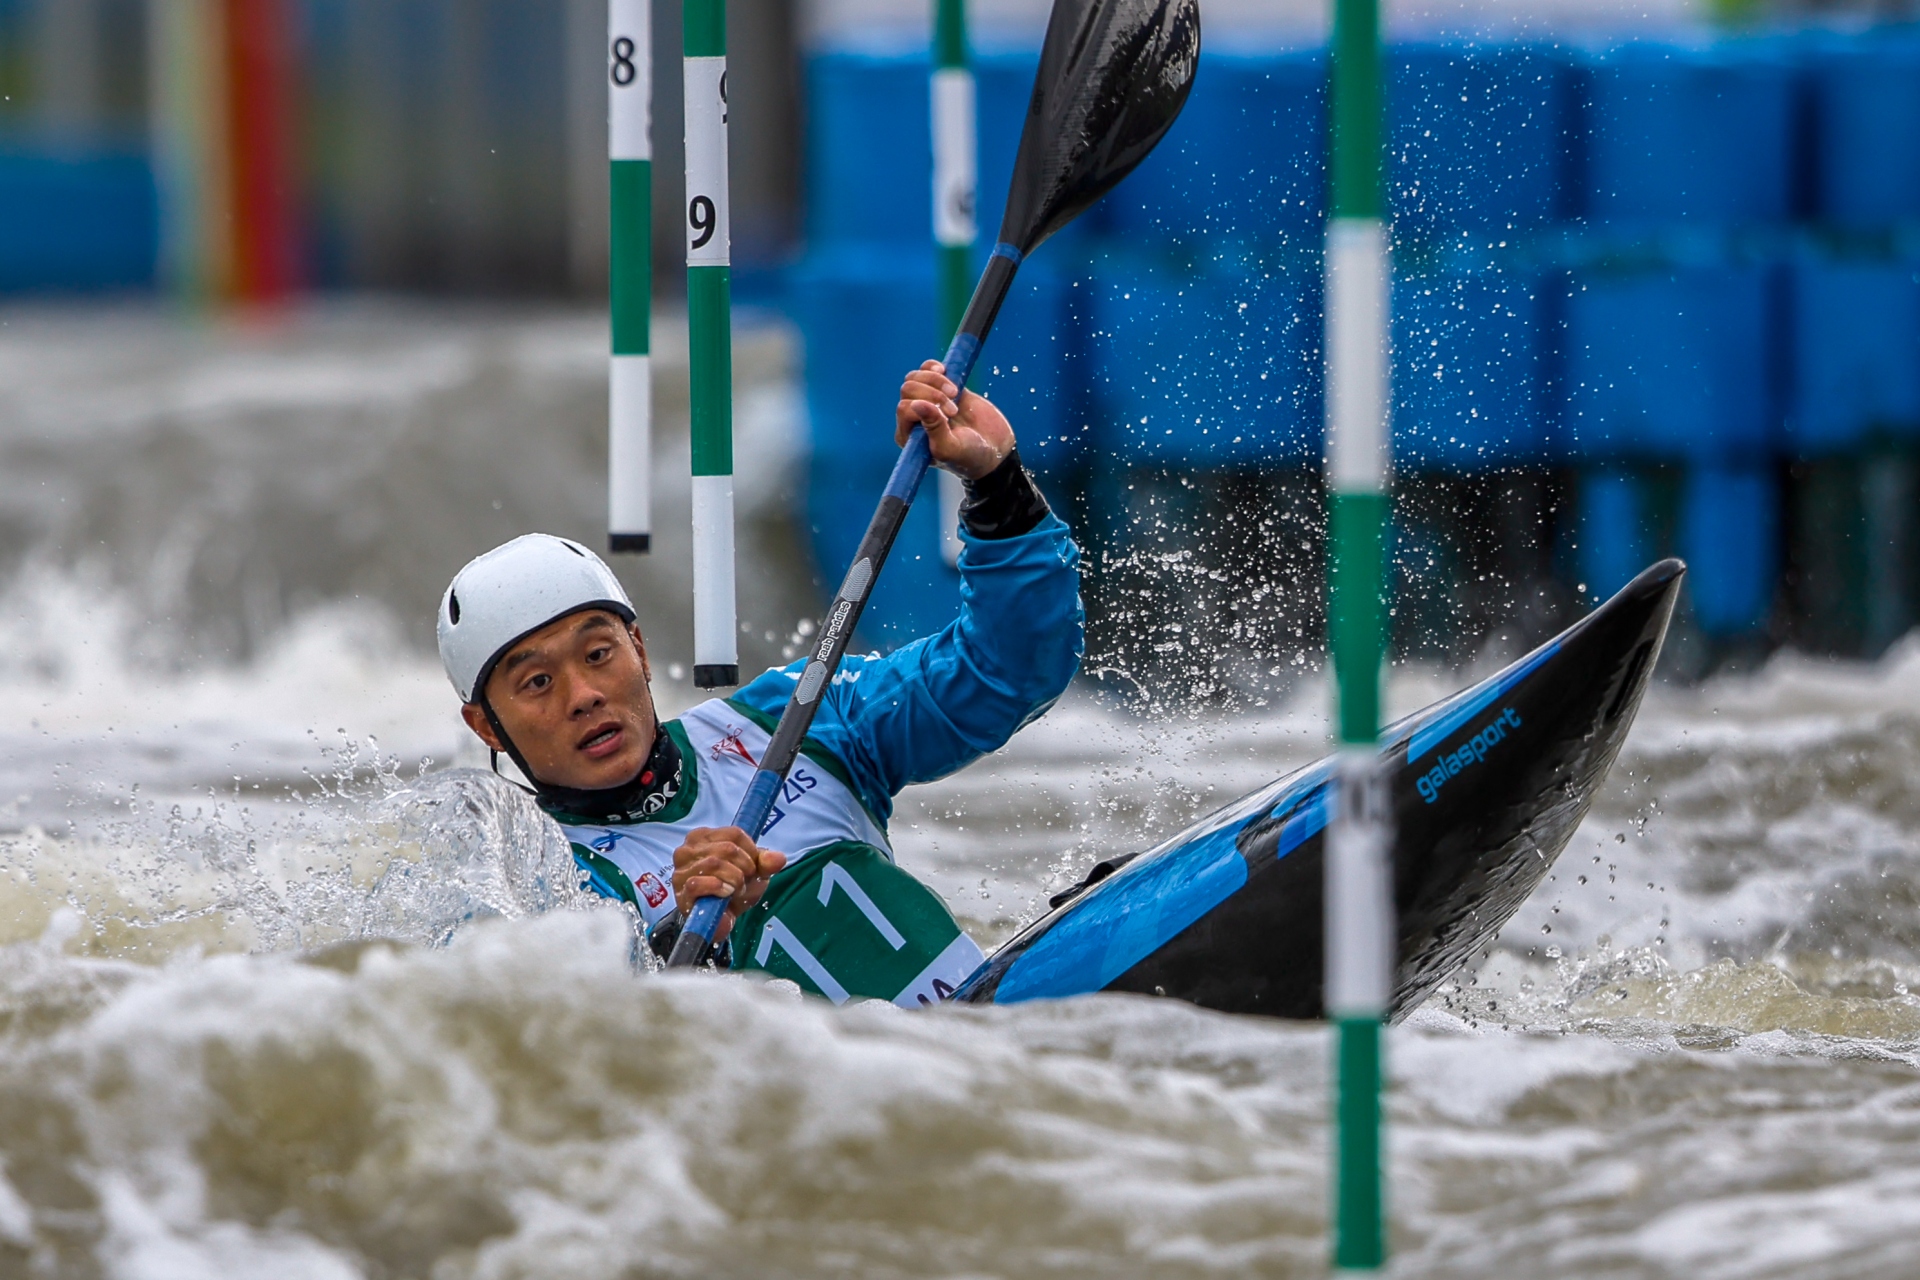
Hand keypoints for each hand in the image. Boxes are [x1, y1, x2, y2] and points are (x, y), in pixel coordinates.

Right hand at [671, 827, 787, 944]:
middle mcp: (687, 849)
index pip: (734, 833)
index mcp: (703, 837)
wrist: (720, 919)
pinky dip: (717, 888)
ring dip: (733, 880)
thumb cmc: (733, 889)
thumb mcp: (754, 873)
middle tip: (744, 882)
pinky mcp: (680, 892)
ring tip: (735, 890)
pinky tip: (724, 894)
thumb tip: (778, 858)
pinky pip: (697, 883)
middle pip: (727, 848)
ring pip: (714, 863)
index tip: (753, 866)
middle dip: (744, 868)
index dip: (751, 851)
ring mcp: (681, 871)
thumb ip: (766, 863)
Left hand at [895, 360, 1014, 480]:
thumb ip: (934, 428)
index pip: (904, 408)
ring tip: (955, 394)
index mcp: (909, 435)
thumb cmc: (970, 457)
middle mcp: (914, 417)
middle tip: (954, 410)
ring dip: (935, 380)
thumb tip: (916, 404)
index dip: (925, 406)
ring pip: (914, 377)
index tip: (948, 416)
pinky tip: (945, 372)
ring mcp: (927, 401)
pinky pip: (927, 369)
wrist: (995, 449)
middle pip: (908, 389)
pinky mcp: (942, 389)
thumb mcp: (951, 448)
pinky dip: (934, 367)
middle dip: (932, 394)